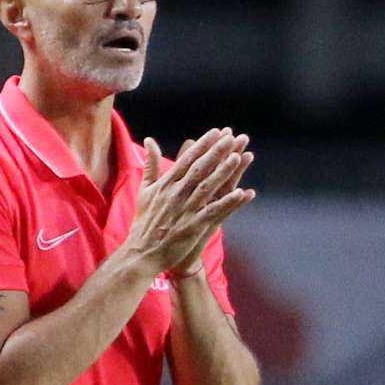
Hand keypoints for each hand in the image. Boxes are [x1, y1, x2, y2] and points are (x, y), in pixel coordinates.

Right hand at [125, 128, 255, 275]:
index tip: (217, 132)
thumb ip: (150, 164)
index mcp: (166, 184)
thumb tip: (150, 140)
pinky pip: (214, 212)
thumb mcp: (145, 189)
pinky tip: (242, 193)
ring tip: (238, 157)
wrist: (142, 252)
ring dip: (224, 172)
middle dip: (217, 152)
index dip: (203, 145)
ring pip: (208, 187)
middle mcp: (176, 193)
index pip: (187, 159)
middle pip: (200, 168)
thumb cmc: (144, 221)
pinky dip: (228, 202)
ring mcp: (185, 210)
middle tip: (233, 137)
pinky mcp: (193, 226)